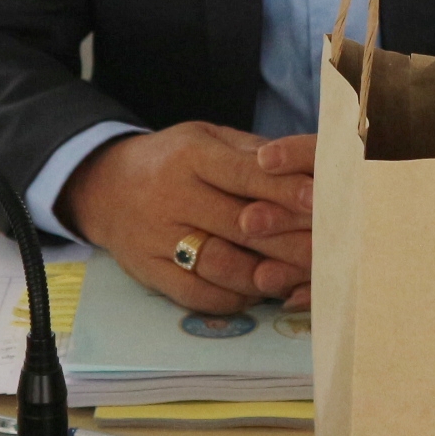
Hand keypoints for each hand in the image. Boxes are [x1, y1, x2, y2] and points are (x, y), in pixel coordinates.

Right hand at [59, 122, 314, 311]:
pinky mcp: (149, 272)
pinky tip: (261, 292)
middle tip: (330, 250)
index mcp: (190, 156)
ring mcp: (157, 238)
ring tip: (303, 277)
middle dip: (288, 240)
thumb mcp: (205, 137)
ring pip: (221, 265)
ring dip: (266, 276)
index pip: (243, 174)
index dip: (283, 189)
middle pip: (239, 224)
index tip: (321, 199)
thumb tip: (308, 167)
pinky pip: (198, 294)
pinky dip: (235, 298)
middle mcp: (172, 196)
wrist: (103, 187)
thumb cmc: (171, 160)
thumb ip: (252, 153)